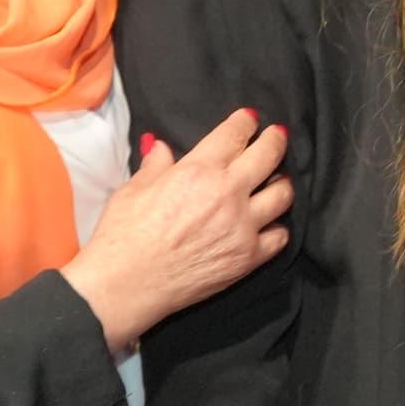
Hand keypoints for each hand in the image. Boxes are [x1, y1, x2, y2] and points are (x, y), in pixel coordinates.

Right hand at [59, 108, 292, 352]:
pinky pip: (279, 237)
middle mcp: (228, 194)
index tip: (250, 119)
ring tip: (276, 181)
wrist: (124, 286)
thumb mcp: (133, 190)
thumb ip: (156, 165)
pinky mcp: (248, 258)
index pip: (234, 134)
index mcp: (199, 171)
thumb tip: (159, 145)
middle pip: (269, 156)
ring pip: (282, 195)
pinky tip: (269, 224)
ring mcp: (243, 227)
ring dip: (281, 183)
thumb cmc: (122, 236)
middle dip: (275, 140)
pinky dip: (276, 228)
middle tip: (277, 136)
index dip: (245, 122)